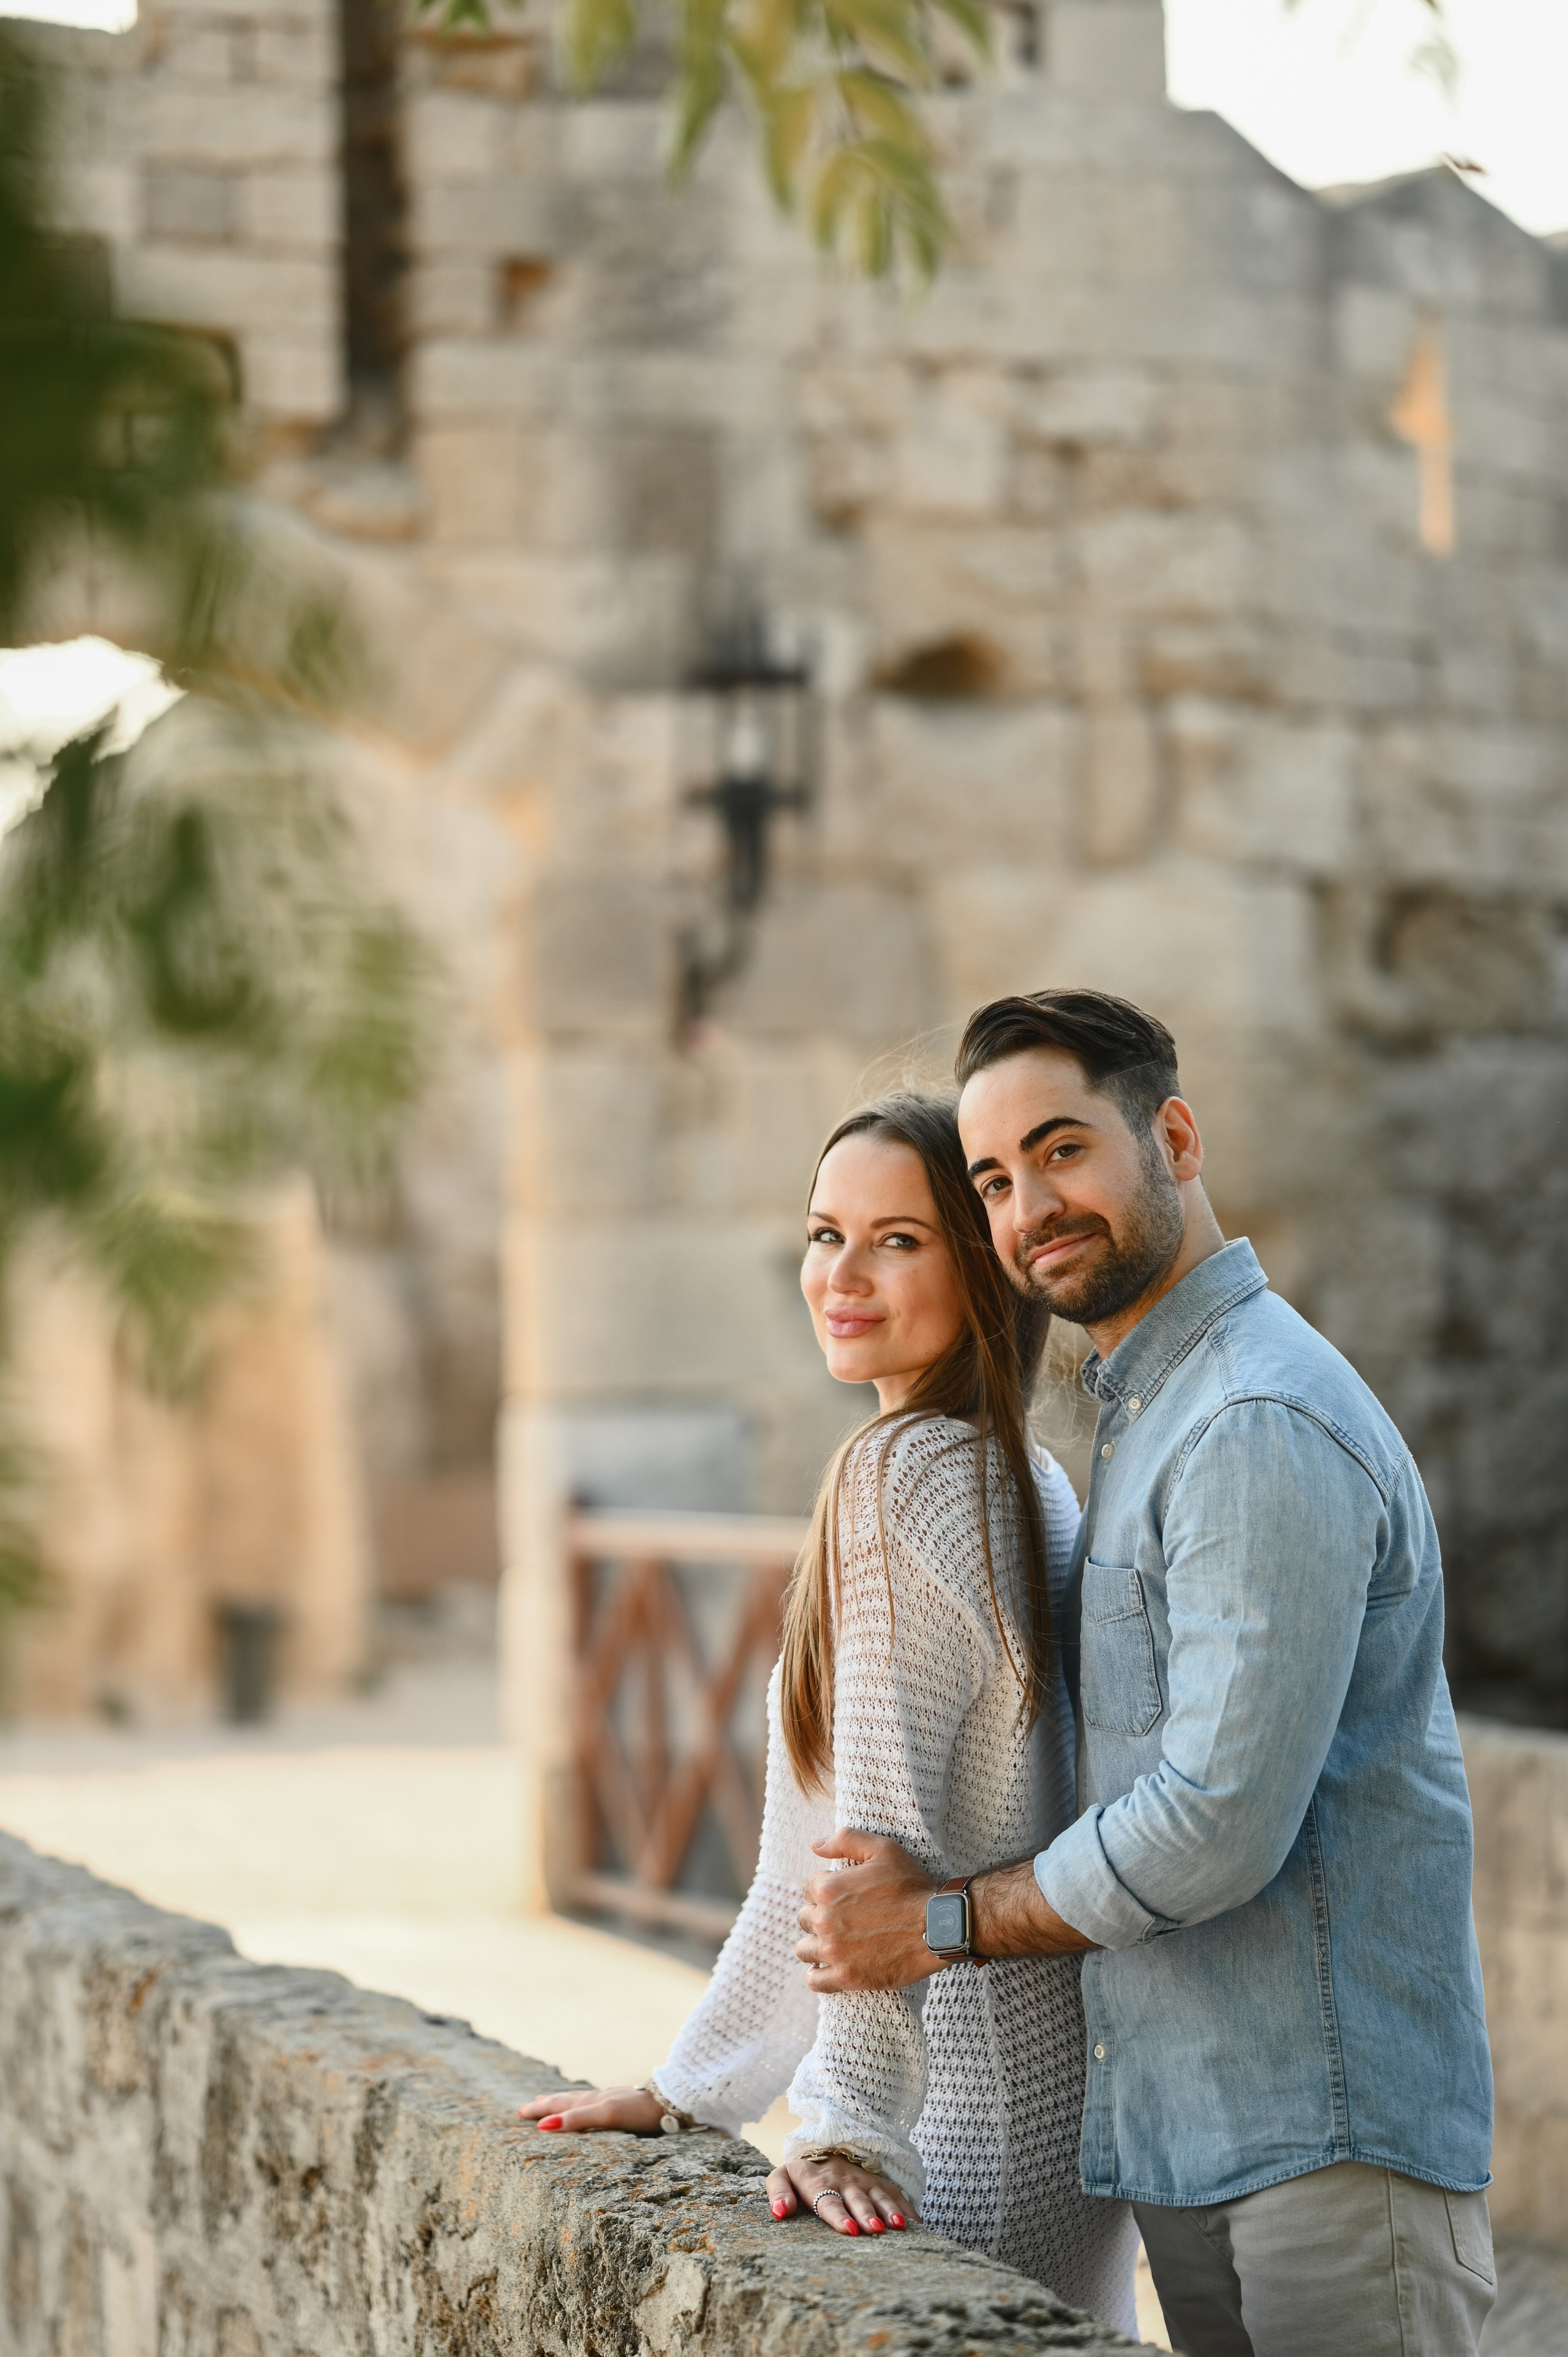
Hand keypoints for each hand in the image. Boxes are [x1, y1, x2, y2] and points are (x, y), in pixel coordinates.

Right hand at [516, 2084, 666, 2133]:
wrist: (671, 2101)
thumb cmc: (639, 2110)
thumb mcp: (606, 2115)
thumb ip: (578, 2119)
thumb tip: (546, 2125)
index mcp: (592, 2102)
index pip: (560, 2106)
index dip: (541, 2110)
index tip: (521, 2111)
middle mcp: (598, 2099)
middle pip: (566, 2101)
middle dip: (545, 2105)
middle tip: (525, 2108)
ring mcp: (610, 2100)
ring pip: (579, 2101)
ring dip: (560, 2103)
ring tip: (548, 2103)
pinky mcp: (622, 2106)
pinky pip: (592, 2105)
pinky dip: (579, 2106)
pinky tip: (585, 2108)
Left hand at [766, 2150, 916, 2236]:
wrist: (826, 2148)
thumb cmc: (803, 2174)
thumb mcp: (783, 2177)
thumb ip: (778, 2192)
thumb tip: (779, 2213)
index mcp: (819, 2182)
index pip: (828, 2201)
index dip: (839, 2216)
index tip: (850, 2230)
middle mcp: (845, 2181)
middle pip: (858, 2200)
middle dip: (867, 2214)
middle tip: (875, 2230)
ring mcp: (866, 2181)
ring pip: (880, 2196)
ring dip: (890, 2211)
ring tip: (899, 2227)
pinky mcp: (881, 2183)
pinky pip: (897, 2195)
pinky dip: (908, 2209)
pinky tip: (917, 2225)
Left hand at [795, 1829, 940, 1992]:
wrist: (938, 1928)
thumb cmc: (912, 1887)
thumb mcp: (883, 1849)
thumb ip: (845, 1839)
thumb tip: (815, 1846)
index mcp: (828, 1888)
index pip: (807, 1889)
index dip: (825, 1890)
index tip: (842, 1896)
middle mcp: (824, 1921)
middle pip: (804, 1919)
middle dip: (819, 1916)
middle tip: (844, 1919)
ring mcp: (834, 1952)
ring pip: (804, 1950)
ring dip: (816, 1945)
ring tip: (836, 1943)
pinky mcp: (847, 1977)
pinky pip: (815, 1980)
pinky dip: (818, 1975)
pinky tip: (830, 1968)